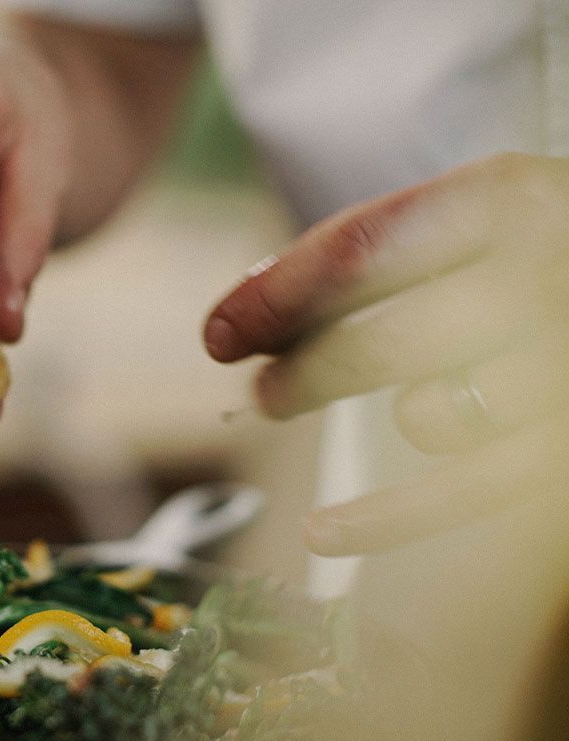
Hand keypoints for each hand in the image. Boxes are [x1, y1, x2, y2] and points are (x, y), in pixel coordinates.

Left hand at [204, 153, 568, 555]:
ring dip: (403, 419)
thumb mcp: (494, 218)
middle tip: (263, 394)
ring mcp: (562, 366)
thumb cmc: (556, 259)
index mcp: (514, 200)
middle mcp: (544, 274)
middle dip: (302, 375)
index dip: (273, 298)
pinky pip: (464, 495)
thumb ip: (385, 248)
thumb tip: (250, 295)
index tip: (218, 334)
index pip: (358, 252)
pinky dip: (386, 519)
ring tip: (420, 408)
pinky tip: (323, 529)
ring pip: (430, 417)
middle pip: (377, 342)